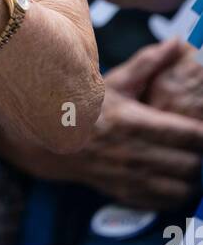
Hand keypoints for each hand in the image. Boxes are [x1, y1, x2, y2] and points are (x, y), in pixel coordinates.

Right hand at [56, 40, 202, 207]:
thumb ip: (148, 63)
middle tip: (198, 145)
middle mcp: (132, 153)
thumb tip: (177, 42)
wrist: (55, 137)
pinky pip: (165, 202)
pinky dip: (178, 193)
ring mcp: (129, 177)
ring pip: (181, 187)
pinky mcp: (126, 194)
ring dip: (193, 177)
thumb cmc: (89, 105)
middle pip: (188, 164)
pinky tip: (176, 178)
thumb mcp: (117, 80)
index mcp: (133, 121)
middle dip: (200, 155)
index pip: (186, 134)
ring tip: (191, 161)